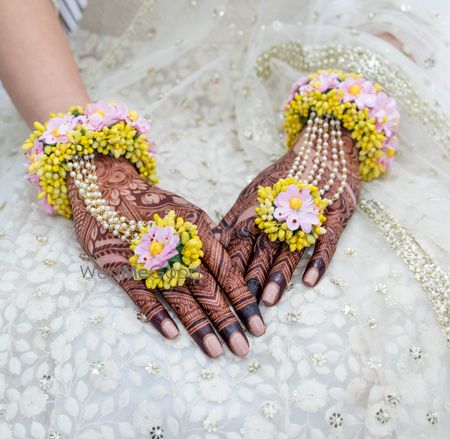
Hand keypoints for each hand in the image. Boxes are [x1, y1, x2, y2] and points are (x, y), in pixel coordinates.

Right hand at [67, 155, 265, 357]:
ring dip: (198, 325)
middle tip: (243, 349)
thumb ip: (209, 237)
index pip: (225, 270)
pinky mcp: (123, 266)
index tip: (258, 325)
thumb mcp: (187, 211)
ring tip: (216, 351)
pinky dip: (157, 314)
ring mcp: (149, 257)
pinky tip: (172, 335)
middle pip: (206, 288)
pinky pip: (142, 295)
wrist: (107, 187)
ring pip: (178, 296)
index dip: (242, 299)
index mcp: (196, 230)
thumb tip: (230, 262)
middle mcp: (176, 245)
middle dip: (227, 320)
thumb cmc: (153, 202)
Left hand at [215, 128, 360, 305]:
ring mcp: (308, 214)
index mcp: (258, 209)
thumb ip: (235, 218)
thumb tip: (212, 241)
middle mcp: (280, 213)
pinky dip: (318, 260)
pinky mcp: (334, 215)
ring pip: (289, 248)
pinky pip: (325, 241)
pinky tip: (310, 281)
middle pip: (261, 249)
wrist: (324, 146)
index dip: (229, 268)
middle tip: (242, 307)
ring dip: (279, 275)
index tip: (219, 293)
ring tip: (270, 301)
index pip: (239, 242)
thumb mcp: (255, 191)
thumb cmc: (285, 174)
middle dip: (251, 279)